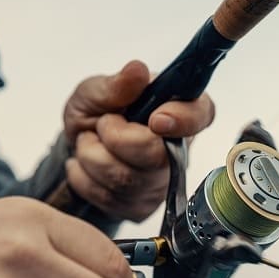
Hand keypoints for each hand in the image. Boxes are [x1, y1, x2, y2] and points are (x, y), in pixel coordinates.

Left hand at [63, 60, 214, 220]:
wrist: (77, 146)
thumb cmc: (96, 113)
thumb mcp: (96, 90)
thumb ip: (115, 84)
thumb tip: (137, 71)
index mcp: (178, 110)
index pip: (201, 114)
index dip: (184, 119)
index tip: (156, 119)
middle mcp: (178, 149)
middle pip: (155, 154)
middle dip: (114, 138)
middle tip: (103, 124)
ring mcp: (162, 182)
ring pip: (126, 179)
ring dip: (92, 157)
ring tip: (92, 142)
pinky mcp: (142, 206)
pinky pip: (109, 199)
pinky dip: (86, 179)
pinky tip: (90, 166)